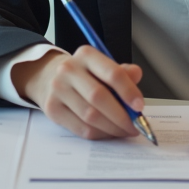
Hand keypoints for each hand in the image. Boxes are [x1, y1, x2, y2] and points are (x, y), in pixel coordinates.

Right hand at [13, 46, 145, 140]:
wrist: (49, 77)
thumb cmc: (84, 75)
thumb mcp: (102, 67)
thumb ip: (121, 73)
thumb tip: (136, 75)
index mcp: (86, 55)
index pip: (112, 73)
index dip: (129, 91)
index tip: (140, 107)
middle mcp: (69, 69)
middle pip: (99, 97)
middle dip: (122, 116)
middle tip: (135, 126)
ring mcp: (57, 89)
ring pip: (90, 116)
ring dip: (112, 128)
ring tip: (124, 131)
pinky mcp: (52, 108)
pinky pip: (81, 128)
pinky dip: (99, 134)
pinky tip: (108, 132)